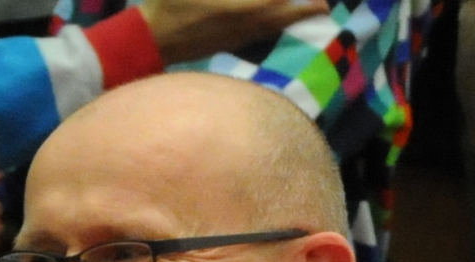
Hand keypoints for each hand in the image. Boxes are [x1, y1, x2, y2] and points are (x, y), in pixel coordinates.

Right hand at [140, 0, 331, 63]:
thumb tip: (252, 1)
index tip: (314, 0)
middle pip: (280, 15)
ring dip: (293, 18)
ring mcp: (235, 37)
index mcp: (236, 7)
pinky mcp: (228, 44)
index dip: (293, 1)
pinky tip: (279, 23)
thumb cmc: (168, 5)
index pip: (274, 1)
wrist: (150, 39)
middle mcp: (241, 24)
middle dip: (303, 9)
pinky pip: (259, 34)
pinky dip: (274, 26)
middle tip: (324, 5)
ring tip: (312, 11)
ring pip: (272, 27)